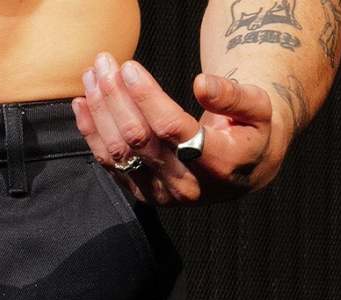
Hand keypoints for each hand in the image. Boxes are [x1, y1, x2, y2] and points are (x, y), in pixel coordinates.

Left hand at [74, 53, 292, 204]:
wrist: (244, 172)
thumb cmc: (251, 131)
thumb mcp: (259, 109)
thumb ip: (234, 96)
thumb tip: (202, 82)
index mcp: (216, 163)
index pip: (171, 129)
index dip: (146, 97)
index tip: (128, 67)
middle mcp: (185, 185)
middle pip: (139, 139)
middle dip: (115, 98)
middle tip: (102, 63)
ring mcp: (161, 194)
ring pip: (120, 154)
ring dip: (100, 113)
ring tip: (90, 76)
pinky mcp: (144, 195)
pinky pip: (112, 166)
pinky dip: (93, 135)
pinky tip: (82, 105)